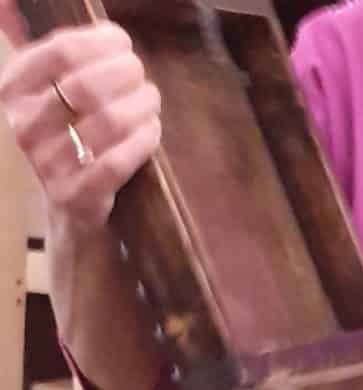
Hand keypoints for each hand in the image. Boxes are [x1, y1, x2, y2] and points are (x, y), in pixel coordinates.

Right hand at [0, 18, 160, 234]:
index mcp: (14, 88)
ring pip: (108, 120)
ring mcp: (48, 164)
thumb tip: (64, 19)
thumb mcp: (50, 86)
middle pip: (89, 84)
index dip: (102, 43)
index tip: (123, 45)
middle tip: (141, 77)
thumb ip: (57, 50)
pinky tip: (151, 129)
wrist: (67, 200)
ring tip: (150, 101)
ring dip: (141, 105)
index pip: (63, 49)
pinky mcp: (76, 196)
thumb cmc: (67, 130)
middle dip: (127, 73)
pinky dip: (142, 139)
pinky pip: (118, 160)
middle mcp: (24, 125)